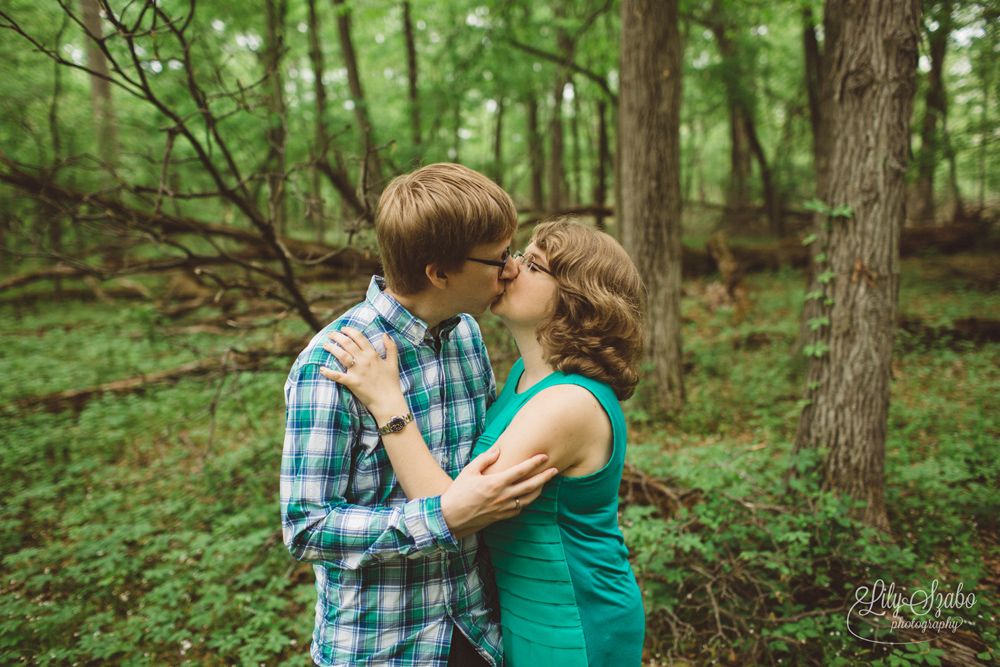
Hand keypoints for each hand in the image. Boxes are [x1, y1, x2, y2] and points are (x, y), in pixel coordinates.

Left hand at [319, 327, 406, 417]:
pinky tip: (322, 369)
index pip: (359, 338)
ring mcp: (357, 371)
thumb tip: (385, 334)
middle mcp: (364, 360)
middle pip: (348, 343)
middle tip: (330, 334)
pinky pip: (338, 376)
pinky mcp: (352, 383)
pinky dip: (329, 373)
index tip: (343, 329)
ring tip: (326, 345)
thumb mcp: (393, 363)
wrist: (388, 401)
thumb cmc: (391, 383)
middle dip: (337, 336)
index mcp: (373, 355)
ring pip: (341, 355)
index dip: (350, 331)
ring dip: (332, 348)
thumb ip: (391, 347)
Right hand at [441, 447, 558, 538]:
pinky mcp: (501, 517)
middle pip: (531, 485)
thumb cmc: (458, 492)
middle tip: (555, 469)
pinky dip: (527, 501)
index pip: (521, 470)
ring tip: (546, 482)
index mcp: (496, 482)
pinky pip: (519, 508)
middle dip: (545, 477)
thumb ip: (485, 459)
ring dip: (539, 490)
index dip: (534, 462)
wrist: (450, 517)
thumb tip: (499, 450)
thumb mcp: (469, 471)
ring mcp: (503, 508)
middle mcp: (503, 496)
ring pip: (528, 499)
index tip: (544, 456)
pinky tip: (529, 496)